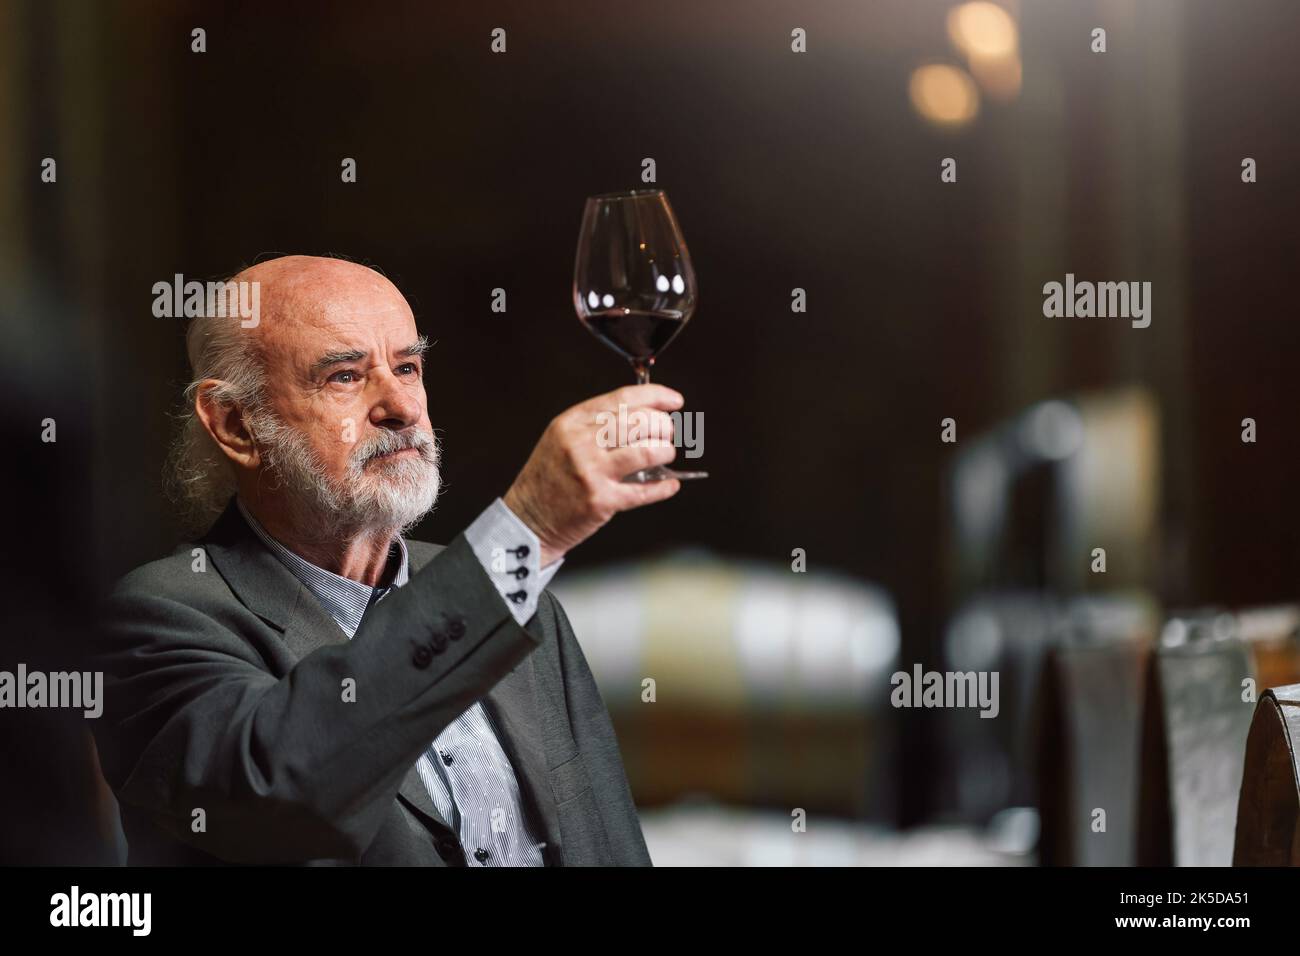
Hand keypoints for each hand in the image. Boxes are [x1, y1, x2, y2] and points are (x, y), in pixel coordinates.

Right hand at [504, 384, 683, 564]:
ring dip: (665, 452)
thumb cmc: (549, 478)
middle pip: (639, 423)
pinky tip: (669, 485)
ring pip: (647, 452)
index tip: (674, 400)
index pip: (622, 399)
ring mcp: (591, 472)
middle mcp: (581, 443)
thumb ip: (596, 425)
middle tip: (668, 433)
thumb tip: (644, 416)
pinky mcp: (601, 500)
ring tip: (666, 455)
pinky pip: (644, 491)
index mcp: (572, 422)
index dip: (655, 396)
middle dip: (663, 426)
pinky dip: (663, 487)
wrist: (527, 518)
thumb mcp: (562, 438)